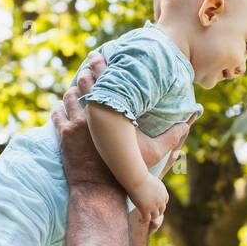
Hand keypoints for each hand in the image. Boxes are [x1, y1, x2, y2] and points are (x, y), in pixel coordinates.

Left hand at [53, 53, 194, 185]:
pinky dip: (61, 108)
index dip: (105, 66)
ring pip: (70, 97)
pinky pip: (58, 114)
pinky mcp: (63, 136)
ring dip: (75, 89)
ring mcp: (74, 125)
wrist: (99, 191)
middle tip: (92, 60)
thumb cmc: (127, 173)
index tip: (104, 55)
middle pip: (86, 82)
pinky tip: (62, 105)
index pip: (107, 82)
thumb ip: (171, 138)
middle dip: (90, 70)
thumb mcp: (153, 154)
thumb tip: (188, 123)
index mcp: (112, 115)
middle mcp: (91, 116)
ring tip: (78, 82)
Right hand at [132, 175, 168, 230]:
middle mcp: (161, 200)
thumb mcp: (150, 180)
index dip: (160, 204)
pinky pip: (146, 219)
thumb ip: (152, 185)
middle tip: (149, 214)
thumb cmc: (140, 176)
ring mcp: (154, 206)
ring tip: (144, 218)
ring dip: (150, 218)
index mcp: (163, 192)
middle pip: (161, 210)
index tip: (154, 205)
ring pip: (155, 216)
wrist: (136, 178)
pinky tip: (139, 220)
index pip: (164, 201)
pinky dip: (143, 221)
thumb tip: (150, 186)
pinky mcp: (146, 209)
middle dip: (156, 212)